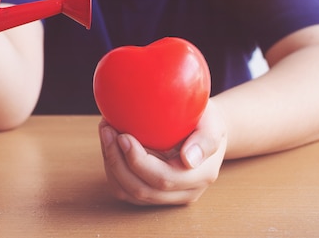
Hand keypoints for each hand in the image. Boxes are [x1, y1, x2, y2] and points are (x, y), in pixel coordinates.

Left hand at [99, 100, 227, 205]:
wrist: (205, 130)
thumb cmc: (207, 122)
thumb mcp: (213, 123)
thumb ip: (206, 140)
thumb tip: (188, 160)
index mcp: (201, 176)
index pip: (163, 177)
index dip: (138, 161)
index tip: (123, 136)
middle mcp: (185, 192)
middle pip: (141, 189)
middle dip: (117, 160)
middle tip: (107, 129)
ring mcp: (167, 196)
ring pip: (128, 192)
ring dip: (111, 164)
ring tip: (106, 133)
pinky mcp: (152, 192)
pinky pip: (124, 189)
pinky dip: (112, 168)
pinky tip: (109, 144)